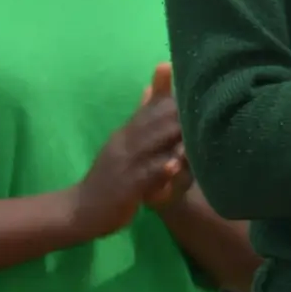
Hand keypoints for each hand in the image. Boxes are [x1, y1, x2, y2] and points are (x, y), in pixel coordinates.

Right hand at [71, 64, 185, 238]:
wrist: (82, 210)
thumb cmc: (110, 177)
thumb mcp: (124, 145)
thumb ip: (141, 118)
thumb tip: (151, 87)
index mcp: (127, 132)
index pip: (151, 108)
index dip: (173, 95)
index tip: (197, 81)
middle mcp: (125, 143)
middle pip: (153, 120)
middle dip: (179, 112)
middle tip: (208, 103)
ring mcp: (124, 164)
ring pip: (151, 144)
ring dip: (173, 136)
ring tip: (197, 129)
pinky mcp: (125, 187)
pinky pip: (145, 176)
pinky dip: (160, 170)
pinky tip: (175, 165)